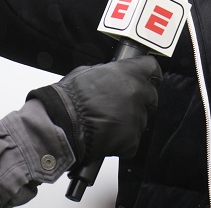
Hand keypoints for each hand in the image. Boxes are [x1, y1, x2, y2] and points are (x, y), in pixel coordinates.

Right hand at [29, 55, 161, 161]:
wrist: (59, 126)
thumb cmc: (67, 100)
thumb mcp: (86, 72)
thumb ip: (107, 73)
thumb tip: (111, 76)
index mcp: (129, 73)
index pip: (152, 68)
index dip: (148, 74)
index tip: (146, 78)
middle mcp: (137, 93)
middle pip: (151, 96)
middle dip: (139, 101)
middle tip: (121, 106)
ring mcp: (137, 118)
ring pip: (141, 120)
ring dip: (129, 122)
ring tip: (108, 124)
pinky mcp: (132, 140)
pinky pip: (132, 141)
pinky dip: (122, 142)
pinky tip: (106, 137)